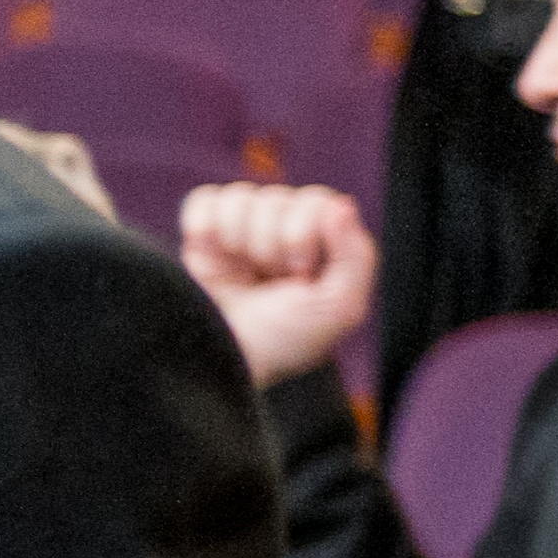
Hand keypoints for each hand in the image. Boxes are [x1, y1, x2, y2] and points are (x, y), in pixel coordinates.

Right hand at [177, 180, 377, 390]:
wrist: (222, 360)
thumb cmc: (286, 340)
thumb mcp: (339, 307)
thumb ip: (355, 255)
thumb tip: (342, 204)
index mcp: (323, 243)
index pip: (317, 201)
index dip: (304, 233)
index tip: (300, 274)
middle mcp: (284, 230)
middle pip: (277, 198)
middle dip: (270, 244)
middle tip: (269, 280)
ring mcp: (242, 230)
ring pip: (240, 197)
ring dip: (238, 239)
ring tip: (241, 275)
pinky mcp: (202, 234)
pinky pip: (204, 199)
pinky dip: (205, 225)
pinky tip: (213, 256)